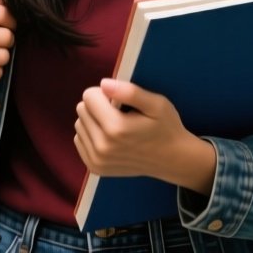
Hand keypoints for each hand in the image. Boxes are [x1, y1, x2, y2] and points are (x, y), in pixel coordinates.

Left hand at [73, 79, 216, 194]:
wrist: (173, 160)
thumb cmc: (166, 128)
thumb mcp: (156, 104)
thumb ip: (130, 92)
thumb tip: (104, 84)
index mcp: (116, 128)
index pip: (88, 96)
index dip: (104, 94)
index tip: (119, 101)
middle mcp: (102, 146)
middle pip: (82, 109)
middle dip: (97, 106)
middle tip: (119, 114)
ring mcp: (97, 160)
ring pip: (79, 125)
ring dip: (94, 121)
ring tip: (116, 127)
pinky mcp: (94, 168)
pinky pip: (79, 140)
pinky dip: (91, 135)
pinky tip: (110, 139)